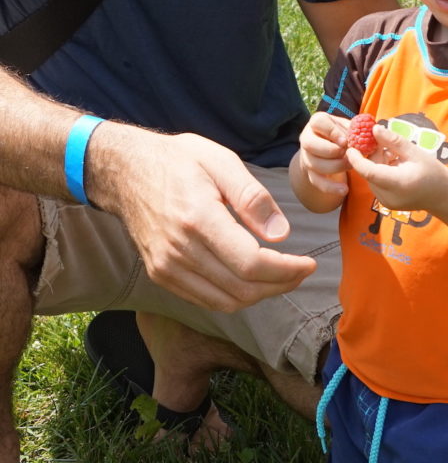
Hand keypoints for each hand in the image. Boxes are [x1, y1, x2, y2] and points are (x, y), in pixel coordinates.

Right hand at [87, 126, 316, 312]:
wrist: (124, 172)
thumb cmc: (176, 160)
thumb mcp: (220, 161)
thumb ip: (252, 197)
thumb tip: (280, 233)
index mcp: (197, 219)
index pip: (251, 264)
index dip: (286, 271)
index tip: (308, 264)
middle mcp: (179, 250)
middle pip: (242, 289)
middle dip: (280, 285)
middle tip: (300, 271)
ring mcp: (166, 267)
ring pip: (226, 301)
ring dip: (260, 295)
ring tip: (281, 276)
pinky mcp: (161, 274)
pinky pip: (206, 300)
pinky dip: (235, 296)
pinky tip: (251, 279)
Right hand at [297, 112, 349, 196]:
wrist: (334, 148)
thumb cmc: (344, 134)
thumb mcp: (349, 127)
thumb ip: (357, 129)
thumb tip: (370, 132)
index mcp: (317, 122)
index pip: (318, 123)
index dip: (332, 132)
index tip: (345, 141)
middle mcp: (307, 138)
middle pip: (310, 144)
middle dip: (331, 151)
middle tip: (348, 154)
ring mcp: (307, 156)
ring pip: (314, 164)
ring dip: (335, 167)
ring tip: (351, 166)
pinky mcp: (310, 173)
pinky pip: (317, 181)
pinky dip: (330, 187)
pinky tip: (344, 190)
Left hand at [346, 123, 447, 213]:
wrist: (444, 196)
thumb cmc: (432, 172)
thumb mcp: (414, 152)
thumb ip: (393, 141)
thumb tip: (374, 129)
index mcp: (396, 183)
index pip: (368, 172)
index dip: (356, 159)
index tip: (350, 146)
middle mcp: (388, 196)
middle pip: (370, 173)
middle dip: (372, 157)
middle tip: (380, 142)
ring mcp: (386, 202)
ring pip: (372, 178)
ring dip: (377, 164)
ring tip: (394, 155)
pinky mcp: (386, 204)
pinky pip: (377, 184)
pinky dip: (381, 172)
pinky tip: (394, 165)